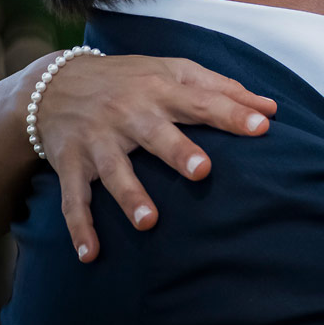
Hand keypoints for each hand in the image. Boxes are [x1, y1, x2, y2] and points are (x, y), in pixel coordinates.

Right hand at [29, 53, 277, 261]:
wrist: (54, 84)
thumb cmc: (130, 79)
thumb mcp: (173, 71)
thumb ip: (221, 89)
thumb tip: (270, 108)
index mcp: (159, 90)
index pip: (201, 101)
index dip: (232, 113)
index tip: (263, 126)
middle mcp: (129, 114)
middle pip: (156, 134)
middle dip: (178, 151)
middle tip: (203, 171)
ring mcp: (98, 141)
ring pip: (114, 171)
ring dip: (129, 196)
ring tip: (148, 222)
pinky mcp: (72, 165)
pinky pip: (74, 198)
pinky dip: (79, 227)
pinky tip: (90, 253)